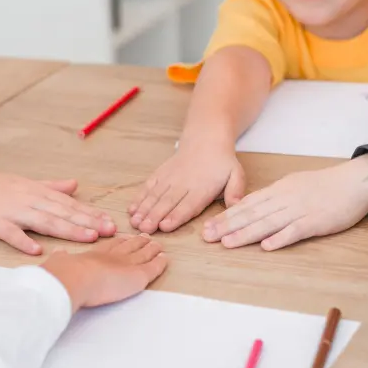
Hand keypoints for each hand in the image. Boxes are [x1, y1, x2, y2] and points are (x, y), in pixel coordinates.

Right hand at [0, 159, 116, 254]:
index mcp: (37, 192)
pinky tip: (37, 251)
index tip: (111, 222)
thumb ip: (51, 186)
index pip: (69, 203)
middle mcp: (28, 200)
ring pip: (44, 221)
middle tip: (110, 231)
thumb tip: (75, 185)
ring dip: (68, 229)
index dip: (91, 213)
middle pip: (63, 212)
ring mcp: (11, 211)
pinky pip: (11, 233)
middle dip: (88, 221)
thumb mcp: (24, 183)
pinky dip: (23, 241)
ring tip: (88, 238)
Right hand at [41, 234, 167, 309]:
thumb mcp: (59, 262)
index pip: (111, 246)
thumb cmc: (64, 273)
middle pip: (129, 246)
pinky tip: (165, 259)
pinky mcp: (139, 275)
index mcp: (95, 254)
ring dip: (151, 249)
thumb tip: (59, 253)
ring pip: (144, 254)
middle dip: (138, 241)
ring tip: (158, 245)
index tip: (124, 237)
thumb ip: (61, 258)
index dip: (119, 241)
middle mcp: (113, 256)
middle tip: (145, 235)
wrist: (74, 278)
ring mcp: (127, 264)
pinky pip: (153, 268)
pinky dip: (160, 263)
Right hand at [129, 142, 244, 233]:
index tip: (165, 226)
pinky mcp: (160, 174)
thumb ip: (235, 191)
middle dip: (155, 216)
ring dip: (144, 209)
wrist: (206, 139)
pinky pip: (148, 186)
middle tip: (144, 228)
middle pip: (167, 202)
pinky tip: (131, 209)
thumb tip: (235, 206)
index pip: (188, 204)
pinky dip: (139, 197)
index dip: (176, 216)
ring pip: (155, 195)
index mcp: (202, 188)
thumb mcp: (236, 174)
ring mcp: (170, 178)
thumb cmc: (221, 163)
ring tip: (134, 221)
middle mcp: (183, 184)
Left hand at [202, 154, 367, 250]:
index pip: (247, 204)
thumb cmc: (326, 185)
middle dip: (227, 226)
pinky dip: (281, 238)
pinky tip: (266, 246)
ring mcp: (300, 210)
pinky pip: (296, 230)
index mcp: (279, 190)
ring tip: (227, 243)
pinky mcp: (317, 221)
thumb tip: (253, 206)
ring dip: (246, 233)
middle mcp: (285, 199)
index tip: (208, 226)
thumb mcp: (295, 185)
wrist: (355, 181)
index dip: (226, 216)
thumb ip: (275, 197)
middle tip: (207, 237)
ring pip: (268, 223)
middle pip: (252, 214)